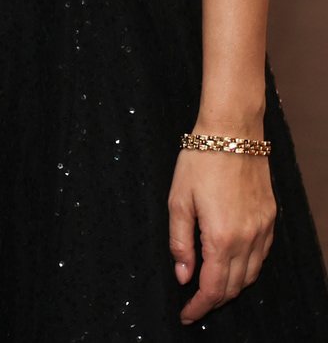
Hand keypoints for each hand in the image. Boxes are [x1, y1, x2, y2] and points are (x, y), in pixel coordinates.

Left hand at [169, 149, 276, 322]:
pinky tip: (231, 265)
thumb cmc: (199, 161)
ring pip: (251, 275)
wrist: (232, 133)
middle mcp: (248, 239)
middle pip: (234, 286)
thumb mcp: (178, 200)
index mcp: (222, 237)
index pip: (213, 287)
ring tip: (210, 289)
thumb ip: (180, 241)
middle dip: (214, 301)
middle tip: (194, 305)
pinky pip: (261, 256)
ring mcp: (263, 230)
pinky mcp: (270, 219)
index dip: (199, 306)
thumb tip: (183, 275)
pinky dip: (246, 269)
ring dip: (231, 287)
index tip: (186, 314)